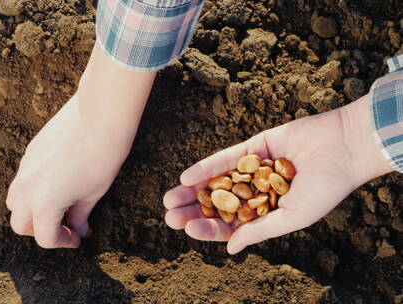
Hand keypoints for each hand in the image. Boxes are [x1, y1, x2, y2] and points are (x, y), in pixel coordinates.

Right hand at [6, 42, 155, 247]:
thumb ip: (80, 215)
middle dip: (40, 230)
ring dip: (31, 210)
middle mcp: (27, 187)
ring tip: (57, 206)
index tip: (77, 238)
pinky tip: (56, 182)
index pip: (44, 236)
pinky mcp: (29, 151)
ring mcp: (25, 167)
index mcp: (44, 203)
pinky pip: (22, 179)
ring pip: (14, 200)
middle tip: (64, 226)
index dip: (63, 242)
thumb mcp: (93, 193)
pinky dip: (32, 189)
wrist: (100, 115)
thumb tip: (78, 228)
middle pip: (20, 223)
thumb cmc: (102, 156)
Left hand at [164, 95, 392, 253]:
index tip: (188, 229)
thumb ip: (261, 231)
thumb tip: (229, 250)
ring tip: (169, 199)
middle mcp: (258, 192)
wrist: (344, 146)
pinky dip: (207, 167)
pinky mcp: (254, 146)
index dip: (209, 227)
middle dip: (193, 209)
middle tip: (169, 216)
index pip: (233, 224)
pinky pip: (227, 158)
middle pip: (219, 203)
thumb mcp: (293, 217)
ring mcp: (254, 168)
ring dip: (193, 190)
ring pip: (217, 181)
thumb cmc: (325, 188)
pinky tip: (187, 176)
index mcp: (268, 213)